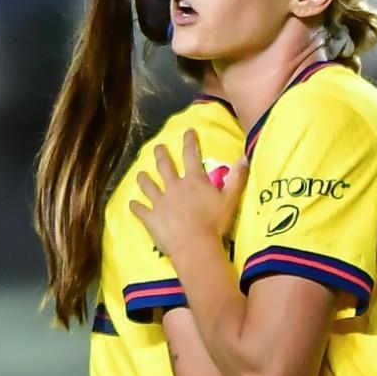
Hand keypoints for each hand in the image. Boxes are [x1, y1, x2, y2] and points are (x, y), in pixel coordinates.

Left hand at [129, 130, 246, 254]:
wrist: (195, 244)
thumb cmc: (215, 223)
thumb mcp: (230, 199)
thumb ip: (237, 178)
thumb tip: (245, 157)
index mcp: (194, 180)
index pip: (191, 155)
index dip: (190, 142)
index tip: (187, 131)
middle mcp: (174, 187)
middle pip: (165, 167)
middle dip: (161, 154)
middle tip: (157, 147)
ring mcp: (160, 202)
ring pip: (148, 186)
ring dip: (143, 179)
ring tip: (140, 174)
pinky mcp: (151, 218)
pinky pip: (140, 210)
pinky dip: (135, 207)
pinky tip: (131, 204)